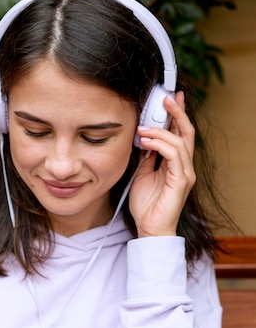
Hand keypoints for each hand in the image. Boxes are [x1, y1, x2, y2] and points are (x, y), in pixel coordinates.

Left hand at [130, 91, 195, 237]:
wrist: (149, 229)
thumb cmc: (146, 206)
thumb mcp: (142, 174)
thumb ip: (146, 157)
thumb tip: (142, 138)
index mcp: (176, 164)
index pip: (180, 134)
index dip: (177, 116)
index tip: (170, 99)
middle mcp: (184, 166)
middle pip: (186, 133)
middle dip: (177, 113)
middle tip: (167, 98)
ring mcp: (185, 173)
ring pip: (180, 141)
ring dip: (160, 131)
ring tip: (143, 128)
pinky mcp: (181, 181)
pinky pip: (174, 155)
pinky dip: (160, 144)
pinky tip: (146, 141)